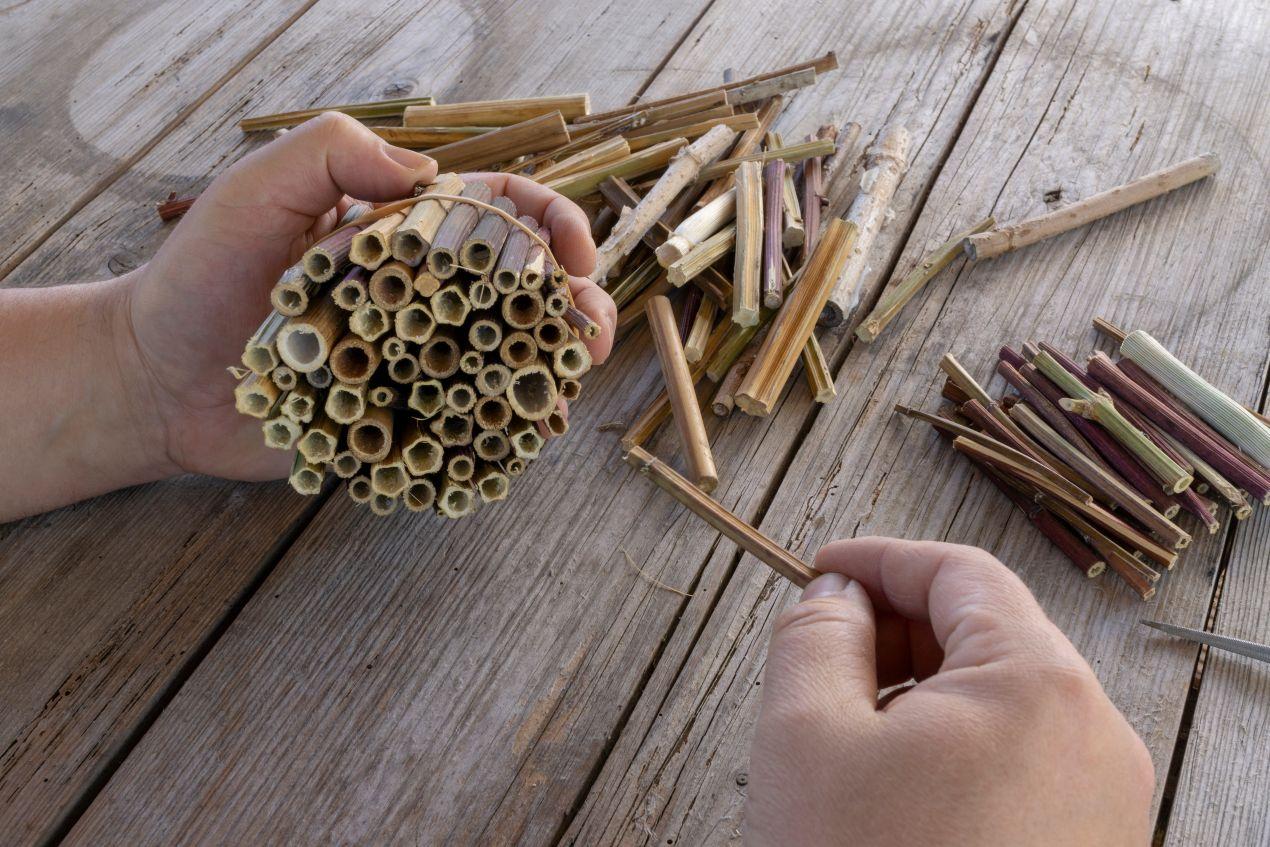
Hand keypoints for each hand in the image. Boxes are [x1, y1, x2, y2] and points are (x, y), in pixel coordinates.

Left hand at [120, 113, 614, 480]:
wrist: (153, 379)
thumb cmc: (197, 278)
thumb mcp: (254, 191)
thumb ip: (332, 155)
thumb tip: (430, 173)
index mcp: (405, 231)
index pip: (500, 212)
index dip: (551, 224)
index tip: (574, 256)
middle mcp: (424, 293)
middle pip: (525, 288)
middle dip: (576, 304)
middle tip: (590, 332)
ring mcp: (419, 357)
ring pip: (510, 356)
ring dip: (556, 366)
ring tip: (570, 382)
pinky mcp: (403, 417)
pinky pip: (472, 420)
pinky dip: (510, 425)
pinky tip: (532, 430)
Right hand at [745, 537, 1152, 845]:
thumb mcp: (807, 737)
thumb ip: (814, 636)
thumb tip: (834, 594)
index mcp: (1037, 684)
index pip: (958, 572)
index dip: (879, 558)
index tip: (821, 568)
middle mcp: (1094, 734)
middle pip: (989, 633)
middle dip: (897, 629)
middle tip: (821, 653)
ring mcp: (1106, 800)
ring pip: (1003, 702)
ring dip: (920, 693)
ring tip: (848, 735)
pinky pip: (1021, 763)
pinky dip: (954, 749)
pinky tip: (892, 791)